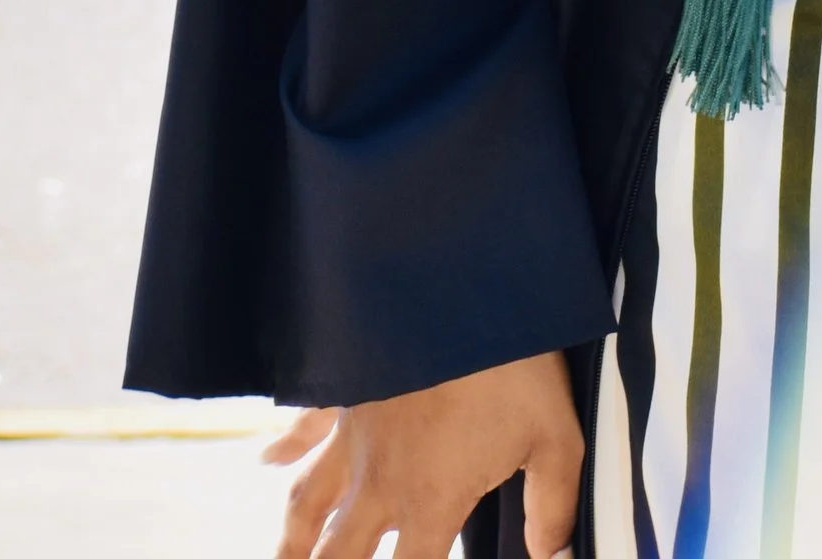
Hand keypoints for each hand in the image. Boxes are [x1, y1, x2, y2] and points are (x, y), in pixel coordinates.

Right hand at [263, 350, 583, 558]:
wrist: (463, 289)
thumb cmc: (513, 365)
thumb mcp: (554, 437)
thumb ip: (552, 504)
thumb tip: (555, 554)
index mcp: (432, 501)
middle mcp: (381, 482)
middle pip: (341, 556)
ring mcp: (356, 437)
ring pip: (307, 505)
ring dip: (293, 542)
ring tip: (286, 558)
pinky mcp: (347, 392)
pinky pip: (304, 425)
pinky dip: (283, 445)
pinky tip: (267, 457)